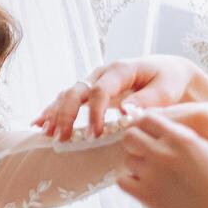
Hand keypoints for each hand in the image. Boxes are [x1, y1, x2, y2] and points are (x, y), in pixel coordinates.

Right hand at [34, 55, 207, 141]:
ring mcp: (92, 81)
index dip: (95, 112)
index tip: (95, 134)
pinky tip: (39, 123)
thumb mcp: (165, 88)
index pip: (100, 91)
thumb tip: (124, 112)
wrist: (167, 71)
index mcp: (119, 70)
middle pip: (76, 91)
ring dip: (54, 113)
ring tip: (45, 133)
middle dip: (66, 114)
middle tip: (62, 137)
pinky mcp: (89, 91)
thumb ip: (146, 100)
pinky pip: (67, 99)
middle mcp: (100, 73)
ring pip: (66, 94)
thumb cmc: (168, 80)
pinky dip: (52, 111)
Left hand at [119, 110, 207, 207]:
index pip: (146, 119)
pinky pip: (122, 181)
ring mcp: (153, 174)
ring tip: (155, 178)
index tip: (146, 135)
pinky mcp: (146, 195)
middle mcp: (164, 153)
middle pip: (130, 136)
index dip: (144, 127)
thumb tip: (156, 130)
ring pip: (128, 161)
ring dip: (137, 168)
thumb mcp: (204, 150)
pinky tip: (146, 188)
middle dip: (135, 144)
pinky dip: (130, 184)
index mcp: (181, 139)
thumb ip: (179, 137)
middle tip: (143, 155)